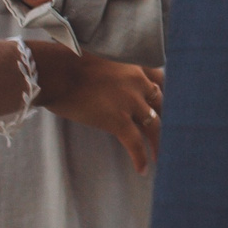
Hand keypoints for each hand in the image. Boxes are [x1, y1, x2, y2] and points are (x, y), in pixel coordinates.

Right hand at [31, 47, 163, 174]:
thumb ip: (114, 70)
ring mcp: (130, 101)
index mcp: (134, 64)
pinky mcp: (118, 119)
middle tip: (171, 133)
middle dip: (168, 119)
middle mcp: (138, 82)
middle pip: (162, 104)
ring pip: (155, 126)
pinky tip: (142, 169)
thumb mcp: (100, 58)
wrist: (55, 71)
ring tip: (163, 158)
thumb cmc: (66, 62)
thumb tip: (109, 82)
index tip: (169, 105)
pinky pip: (135, 143)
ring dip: (160, 143)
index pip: (161, 79)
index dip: (166, 94)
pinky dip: (140, 157)